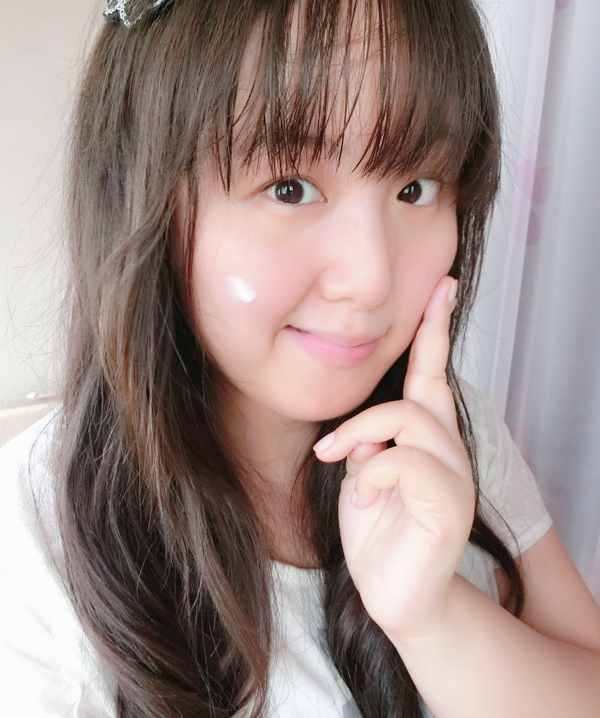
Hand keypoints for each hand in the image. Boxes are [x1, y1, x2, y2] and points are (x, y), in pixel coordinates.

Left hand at [313, 276, 474, 641]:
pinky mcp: (451, 506)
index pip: (434, 370)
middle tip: (332, 448)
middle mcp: (449, 447)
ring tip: (339, 469)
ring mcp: (455, 475)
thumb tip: (365, 431)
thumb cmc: (376, 530)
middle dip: (376, 399)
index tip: (445, 283)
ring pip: (407, 418)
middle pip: (424, 385)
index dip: (437, 327)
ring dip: (361, 438)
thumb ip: (367, 439)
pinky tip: (365, 498)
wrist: (394, 594)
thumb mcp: (361, 472)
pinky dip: (371, 473)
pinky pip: (403, 462)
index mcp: (426, 435)